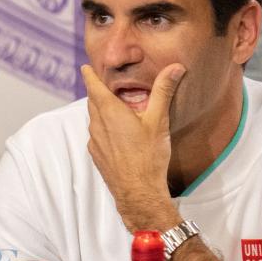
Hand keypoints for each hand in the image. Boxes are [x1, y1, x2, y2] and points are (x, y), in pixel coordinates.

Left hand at [80, 63, 185, 231]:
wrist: (138, 193)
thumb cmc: (148, 157)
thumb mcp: (158, 120)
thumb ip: (164, 91)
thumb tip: (175, 67)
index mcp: (110, 112)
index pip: (93, 86)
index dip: (90, 75)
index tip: (86, 67)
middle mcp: (97, 125)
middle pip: (93, 102)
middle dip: (98, 92)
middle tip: (106, 85)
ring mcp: (95, 142)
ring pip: (94, 119)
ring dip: (101, 111)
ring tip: (116, 109)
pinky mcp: (97, 156)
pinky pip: (96, 135)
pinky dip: (103, 129)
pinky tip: (118, 135)